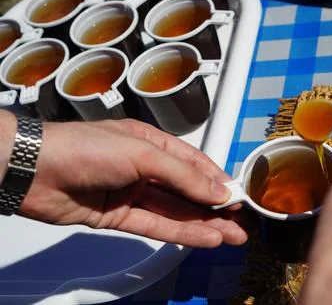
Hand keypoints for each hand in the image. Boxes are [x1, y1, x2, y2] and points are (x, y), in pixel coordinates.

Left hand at [4, 114, 246, 247]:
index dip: (217, 181)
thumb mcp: (143, 153)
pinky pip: (156, 225)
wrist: (36, 170)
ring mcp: (133, 193)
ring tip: (233, 237)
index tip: (239, 197)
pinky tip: (205, 240)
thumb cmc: (89, 148)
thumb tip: (219, 191)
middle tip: (242, 224)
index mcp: (153, 143)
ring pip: (176, 212)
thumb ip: (182, 175)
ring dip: (204, 224)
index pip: (194, 163)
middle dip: (216, 207)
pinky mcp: (119, 217)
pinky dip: (180, 233)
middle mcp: (146, 168)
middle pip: (188, 191)